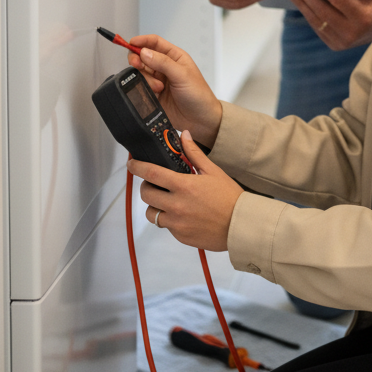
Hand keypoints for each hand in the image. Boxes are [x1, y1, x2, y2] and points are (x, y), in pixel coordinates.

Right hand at [127, 34, 222, 147]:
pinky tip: (154, 94)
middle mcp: (165, 67)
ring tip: (158, 88)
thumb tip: (144, 52)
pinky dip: (142, 89)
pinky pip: (140, 87)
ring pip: (140, 72)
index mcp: (175, 57)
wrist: (200, 120)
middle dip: (138, 60)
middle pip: (143, 56)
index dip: (142, 40)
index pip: (155, 42)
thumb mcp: (182, 75)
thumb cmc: (199, 95)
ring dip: (145, 79)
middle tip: (138, 65)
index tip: (130, 42)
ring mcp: (157, 80)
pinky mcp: (152, 94)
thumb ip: (163, 63)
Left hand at [130, 132, 241, 250]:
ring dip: (155, 205)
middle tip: (156, 184)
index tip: (132, 164)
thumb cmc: (229, 197)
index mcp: (183, 186)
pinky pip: (165, 225)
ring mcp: (176, 222)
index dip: (137, 167)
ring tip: (168, 201)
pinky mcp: (179, 235)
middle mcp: (176, 205)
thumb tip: (183, 136)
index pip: (152, 173)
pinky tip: (183, 214)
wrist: (240, 225)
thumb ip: (194, 154)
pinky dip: (169, 218)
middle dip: (147, 186)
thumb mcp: (213, 171)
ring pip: (151, 213)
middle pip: (146, 194)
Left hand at [285, 0, 371, 50]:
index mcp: (366, 18)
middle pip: (324, 11)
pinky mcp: (336, 45)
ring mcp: (343, 42)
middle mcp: (353, 33)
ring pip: (317, 20)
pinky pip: (317, 27)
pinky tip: (299, 1)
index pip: (340, 1)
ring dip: (301, 4)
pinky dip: (307, 14)